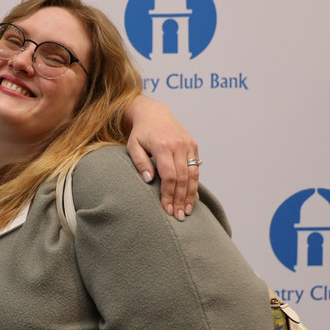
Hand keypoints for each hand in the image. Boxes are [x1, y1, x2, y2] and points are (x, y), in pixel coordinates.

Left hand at [124, 96, 199, 220]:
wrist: (154, 113)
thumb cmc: (140, 133)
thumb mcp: (133, 146)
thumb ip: (140, 162)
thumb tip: (148, 180)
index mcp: (162, 145)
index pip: (169, 175)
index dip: (168, 194)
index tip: (166, 208)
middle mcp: (178, 145)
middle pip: (182, 178)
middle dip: (181, 199)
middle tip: (178, 216)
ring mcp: (188, 144)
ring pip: (193, 174)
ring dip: (191, 195)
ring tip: (187, 211)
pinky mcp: (193, 145)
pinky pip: (196, 168)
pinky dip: (195, 184)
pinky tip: (193, 198)